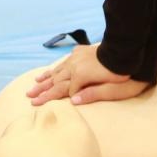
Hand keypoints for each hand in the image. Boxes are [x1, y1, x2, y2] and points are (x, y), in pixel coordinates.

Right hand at [26, 44, 147, 105]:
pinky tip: (50, 71)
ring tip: (34, 84)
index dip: (50, 99)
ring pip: (57, 71)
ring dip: (45, 79)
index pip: (63, 91)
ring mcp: (76, 58)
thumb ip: (93, 94)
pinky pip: (64, 62)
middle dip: (42, 90)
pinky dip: (55, 68)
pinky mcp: (80, 52)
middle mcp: (75, 66)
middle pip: (56, 81)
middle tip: (29, 96)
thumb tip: (73, 101)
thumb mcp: (114, 89)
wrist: (127, 50)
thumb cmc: (123, 74)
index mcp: (81, 76)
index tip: (38, 106)